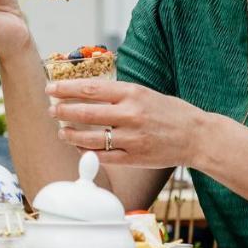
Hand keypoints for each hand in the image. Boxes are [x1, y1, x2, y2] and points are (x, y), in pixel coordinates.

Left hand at [46, 78, 210, 167]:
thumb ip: (118, 94)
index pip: (91, 89)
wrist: (196, 136)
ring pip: (91, 139)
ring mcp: (132, 139)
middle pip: (86, 113)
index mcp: (133, 93)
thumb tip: (86, 91)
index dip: (67, 89)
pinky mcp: (134, 158)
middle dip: (63, 111)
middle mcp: (131, 115)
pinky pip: (103, 157)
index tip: (51, 88)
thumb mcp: (144, 93)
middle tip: (52, 110)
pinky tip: (80, 148)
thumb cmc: (170, 112)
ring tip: (62, 132)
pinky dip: (88, 153)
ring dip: (71, 135)